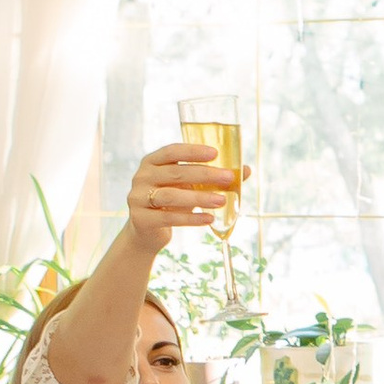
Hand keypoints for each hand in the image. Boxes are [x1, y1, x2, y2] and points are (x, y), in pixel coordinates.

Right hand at [127, 137, 237, 258]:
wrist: (147, 232)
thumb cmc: (171, 203)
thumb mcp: (188, 187)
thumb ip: (211, 178)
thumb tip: (245, 170)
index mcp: (152, 162)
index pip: (172, 151)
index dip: (192, 151)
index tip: (215, 153)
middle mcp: (142, 177)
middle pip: (176, 173)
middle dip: (205, 175)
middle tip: (228, 178)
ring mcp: (138, 198)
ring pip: (172, 196)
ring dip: (199, 198)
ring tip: (222, 201)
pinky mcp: (141, 219)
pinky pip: (168, 218)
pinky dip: (191, 218)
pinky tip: (209, 219)